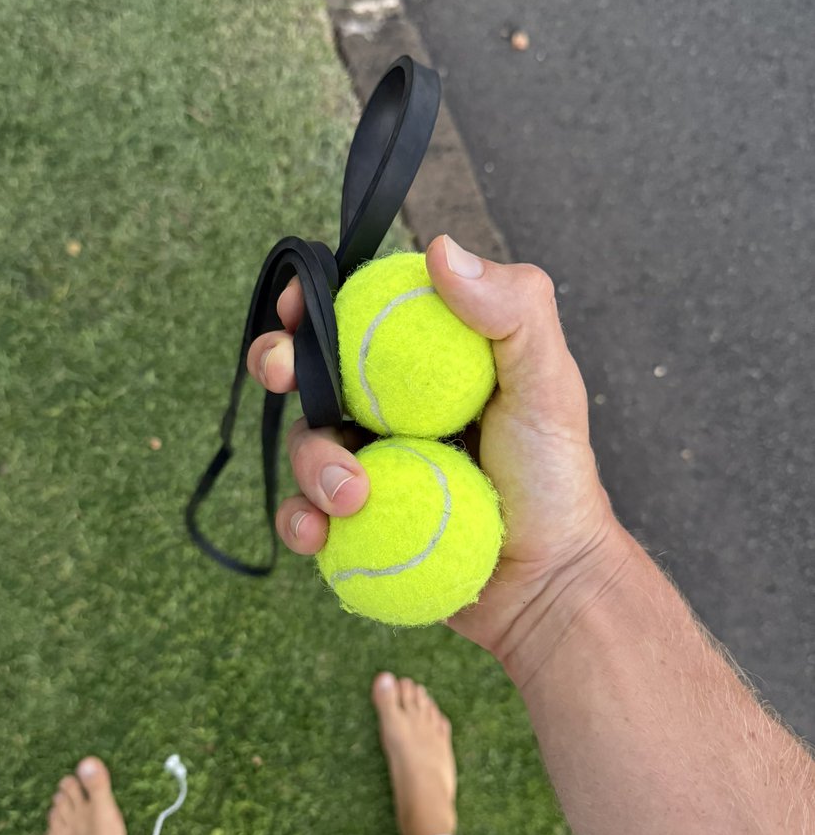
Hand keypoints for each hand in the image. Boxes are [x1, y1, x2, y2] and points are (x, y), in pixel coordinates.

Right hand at [246, 235, 616, 677]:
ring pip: (304, 443)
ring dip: (311, 463)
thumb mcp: (549, 385)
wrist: (547, 584)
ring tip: (355, 496)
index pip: (361, 312)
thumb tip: (439, 250)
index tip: (296, 307)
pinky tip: (320, 534)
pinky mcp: (352, 523)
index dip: (316, 300)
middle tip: (280, 373)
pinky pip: (304, 513)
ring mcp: (367, 463)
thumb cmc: (555, 478)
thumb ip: (512, 311)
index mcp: (428, 360)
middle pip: (310, 370)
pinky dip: (301, 521)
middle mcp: (388, 406)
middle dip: (279, 362)